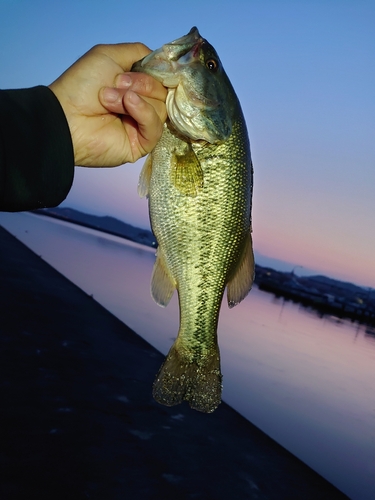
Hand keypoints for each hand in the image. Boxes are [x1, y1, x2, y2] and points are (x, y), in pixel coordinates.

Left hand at [49, 43, 166, 166]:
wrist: (67, 116)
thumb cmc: (82, 85)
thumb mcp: (108, 55)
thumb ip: (138, 52)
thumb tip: (163, 62)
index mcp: (136, 85)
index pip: (162, 77)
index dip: (155, 71)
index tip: (139, 68)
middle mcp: (142, 104)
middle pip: (163, 92)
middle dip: (140, 83)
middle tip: (115, 85)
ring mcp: (142, 125)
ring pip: (161, 107)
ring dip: (133, 98)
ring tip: (108, 100)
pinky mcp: (142, 144)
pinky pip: (156, 127)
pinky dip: (143, 112)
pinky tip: (128, 106)